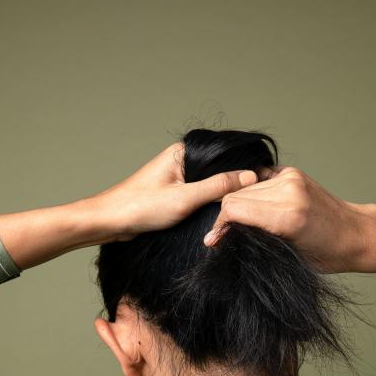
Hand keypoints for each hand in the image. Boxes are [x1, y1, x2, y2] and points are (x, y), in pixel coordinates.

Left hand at [85, 142, 257, 241]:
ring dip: (224, 196)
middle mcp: (183, 160)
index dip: (247, 168)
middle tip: (255, 200)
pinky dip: (212, 204)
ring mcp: (179, 177)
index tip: (265, 182)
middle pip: (221, 170)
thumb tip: (250, 177)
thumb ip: (218, 186)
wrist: (110, 223)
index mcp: (185, 152)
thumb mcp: (186, 198)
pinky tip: (221, 214)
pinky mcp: (175, 193)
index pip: (226, 155)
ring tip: (241, 208)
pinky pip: (202, 195)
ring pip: (212, 184)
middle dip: (236, 184)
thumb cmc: (140, 207)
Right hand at [203, 165, 373, 273]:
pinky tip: (256, 209)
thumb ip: (252, 240)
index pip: (233, 209)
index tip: (215, 242)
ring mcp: (291, 178)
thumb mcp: (285, 256)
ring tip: (243, 226)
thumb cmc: (325, 255)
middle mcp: (289, 190)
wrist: (356, 234)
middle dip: (226, 217)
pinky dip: (252, 194)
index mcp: (288, 215)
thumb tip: (217, 237)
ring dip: (239, 206)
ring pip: (244, 188)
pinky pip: (258, 180)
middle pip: (235, 196)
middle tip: (225, 237)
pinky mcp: (292, 172)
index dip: (220, 227)